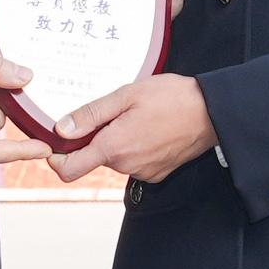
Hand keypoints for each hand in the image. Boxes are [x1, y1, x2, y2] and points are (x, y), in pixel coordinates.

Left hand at [50, 72, 215, 184]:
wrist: (212, 112)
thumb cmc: (171, 98)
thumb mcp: (126, 95)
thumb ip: (91, 114)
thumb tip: (60, 129)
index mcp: (114, 147)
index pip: (69, 169)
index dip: (56, 158)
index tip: (57, 142)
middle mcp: (126, 166)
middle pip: (93, 159)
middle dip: (94, 138)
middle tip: (110, 112)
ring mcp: (143, 172)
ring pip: (114, 159)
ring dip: (116, 141)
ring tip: (134, 116)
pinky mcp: (157, 173)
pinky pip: (133, 162)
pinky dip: (134, 147)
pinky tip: (148, 127)